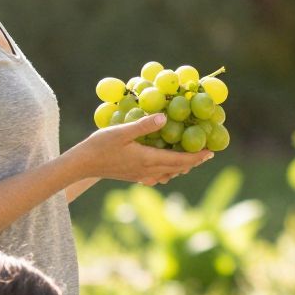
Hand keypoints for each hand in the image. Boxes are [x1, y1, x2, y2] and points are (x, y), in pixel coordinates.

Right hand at [72, 113, 212, 185]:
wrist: (82, 165)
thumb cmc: (100, 146)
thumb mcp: (121, 131)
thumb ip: (144, 126)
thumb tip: (165, 118)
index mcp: (148, 159)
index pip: (180, 160)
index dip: (197, 157)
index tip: (211, 152)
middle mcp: (148, 170)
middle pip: (178, 168)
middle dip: (193, 161)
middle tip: (207, 154)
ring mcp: (141, 175)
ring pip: (168, 174)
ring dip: (181, 167)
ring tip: (191, 159)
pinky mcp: (134, 176)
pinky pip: (157, 177)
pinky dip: (167, 172)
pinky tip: (166, 168)